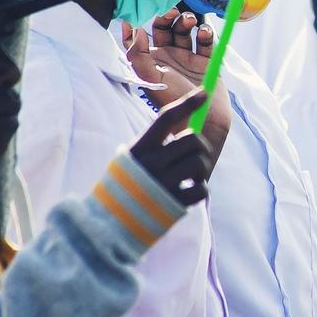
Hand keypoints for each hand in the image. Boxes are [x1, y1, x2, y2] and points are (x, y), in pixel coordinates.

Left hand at [123, 14, 230, 151]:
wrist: (205, 118)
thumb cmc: (173, 101)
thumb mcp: (150, 79)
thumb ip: (138, 55)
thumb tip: (136, 30)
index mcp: (150, 61)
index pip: (140, 38)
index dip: (137, 23)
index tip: (138, 11)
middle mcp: (167, 57)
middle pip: (165, 28)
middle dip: (167, 16)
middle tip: (172, 10)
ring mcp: (187, 58)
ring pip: (185, 30)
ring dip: (186, 21)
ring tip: (189, 20)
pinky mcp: (206, 60)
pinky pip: (206, 41)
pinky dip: (206, 33)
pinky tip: (204, 32)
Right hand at [126, 87, 216, 205]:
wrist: (111, 223)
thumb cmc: (128, 184)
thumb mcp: (134, 158)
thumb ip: (156, 144)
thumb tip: (189, 128)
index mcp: (140, 148)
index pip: (166, 118)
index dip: (187, 103)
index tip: (205, 93)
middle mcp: (151, 164)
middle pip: (192, 139)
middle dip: (198, 146)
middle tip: (191, 155)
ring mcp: (163, 184)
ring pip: (200, 163)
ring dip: (200, 169)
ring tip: (187, 177)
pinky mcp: (174, 204)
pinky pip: (202, 189)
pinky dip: (199, 190)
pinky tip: (186, 193)